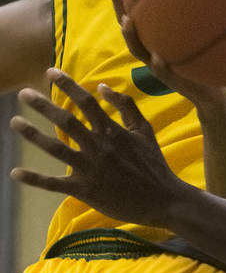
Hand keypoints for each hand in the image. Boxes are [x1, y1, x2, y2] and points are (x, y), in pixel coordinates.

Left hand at [10, 68, 191, 227]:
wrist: (163, 199)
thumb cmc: (154, 165)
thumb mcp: (145, 131)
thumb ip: (126, 107)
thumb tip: (103, 87)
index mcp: (113, 131)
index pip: (87, 102)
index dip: (68, 85)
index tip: (50, 72)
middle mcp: (99, 146)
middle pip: (66, 121)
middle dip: (43, 105)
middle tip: (24, 93)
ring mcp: (90, 168)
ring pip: (56, 148)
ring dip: (33, 135)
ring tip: (15, 122)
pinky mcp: (84, 189)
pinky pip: (55, 183)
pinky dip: (35, 179)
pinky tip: (15, 173)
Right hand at [108, 0, 225, 107]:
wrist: (215, 94)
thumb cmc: (205, 63)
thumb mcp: (196, 38)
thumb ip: (192, 20)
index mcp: (154, 41)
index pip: (134, 14)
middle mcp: (152, 51)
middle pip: (128, 27)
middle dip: (119, 5)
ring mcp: (160, 67)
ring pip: (140, 50)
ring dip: (131, 36)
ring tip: (127, 20)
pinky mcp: (175, 82)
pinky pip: (164, 73)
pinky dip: (160, 65)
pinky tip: (158, 57)